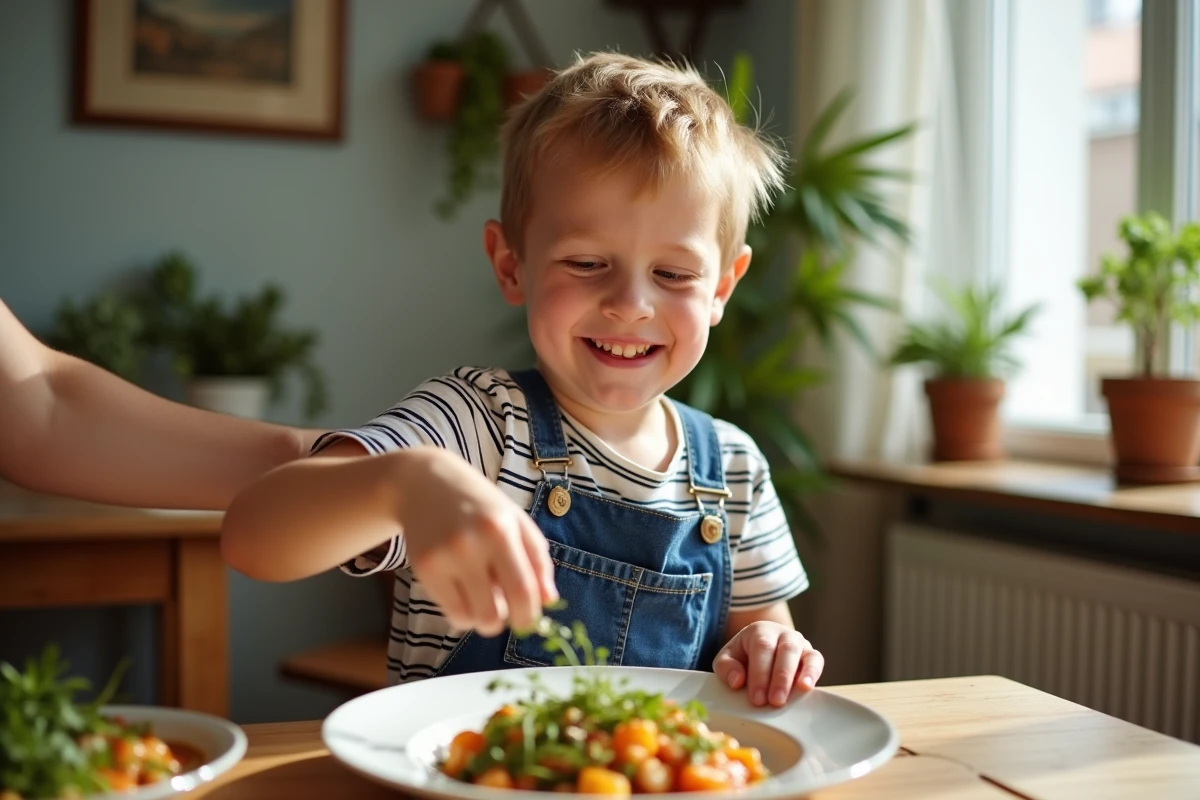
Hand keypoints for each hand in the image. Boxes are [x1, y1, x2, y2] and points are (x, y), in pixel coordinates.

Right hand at [395, 448, 557, 636]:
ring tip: (486, 601)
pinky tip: (466, 597)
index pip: (522, 590)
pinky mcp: (423, 569)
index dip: (530, 615)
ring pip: (472, 618)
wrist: (426, 483)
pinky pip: (451, 613)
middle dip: (507, 622)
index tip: (530, 619)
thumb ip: (537, 560)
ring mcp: (444, 558)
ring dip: (485, 620)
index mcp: (501, 530)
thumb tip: (550, 601)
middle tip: (506, 611)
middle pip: (495, 613)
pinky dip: (464, 616)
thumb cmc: (480, 504)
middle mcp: (471, 544)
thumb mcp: (516, 521)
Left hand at [712, 622, 823, 706]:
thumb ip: (726, 667)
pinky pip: (816, 661)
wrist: (760, 650)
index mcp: (760, 631)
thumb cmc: (743, 657)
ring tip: (787, 699)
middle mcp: (783, 634)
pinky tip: (806, 688)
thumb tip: (737, 680)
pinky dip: (812, 674)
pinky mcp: (812, 656)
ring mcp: (800, 643)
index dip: (760, 673)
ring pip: (803, 655)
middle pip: (785, 650)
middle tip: (773, 702)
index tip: (756, 698)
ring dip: (794, 679)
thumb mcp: (727, 659)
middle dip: (779, 678)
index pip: (762, 647)